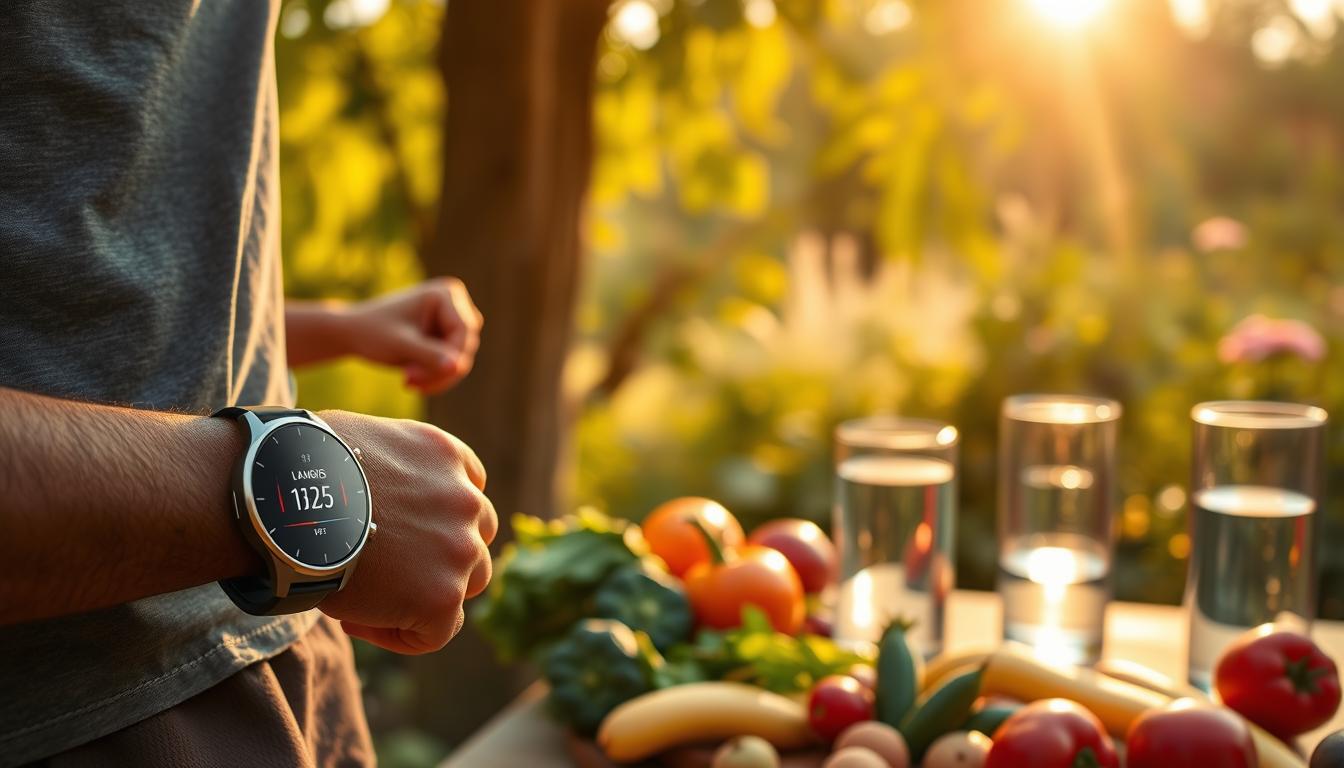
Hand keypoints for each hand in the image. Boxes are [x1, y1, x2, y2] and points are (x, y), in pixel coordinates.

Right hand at [315, 410, 497, 653]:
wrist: (284, 504)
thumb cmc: (297, 471)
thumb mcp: (357, 442)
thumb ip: (387, 469)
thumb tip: (368, 498)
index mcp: (445, 454)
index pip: (465, 493)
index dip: (435, 519)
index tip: (396, 536)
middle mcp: (464, 498)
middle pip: (472, 539)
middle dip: (436, 557)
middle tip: (386, 571)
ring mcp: (460, 548)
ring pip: (465, 585)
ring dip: (425, 594)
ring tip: (371, 600)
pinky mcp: (442, 596)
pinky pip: (436, 631)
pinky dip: (400, 635)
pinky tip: (355, 620)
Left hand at [344, 278, 482, 393]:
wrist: (352, 332)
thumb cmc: (372, 332)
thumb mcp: (401, 345)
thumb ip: (430, 355)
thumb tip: (458, 367)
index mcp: (446, 293)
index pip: (464, 333)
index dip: (448, 359)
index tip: (415, 377)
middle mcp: (455, 302)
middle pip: (465, 346)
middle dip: (439, 370)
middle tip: (409, 382)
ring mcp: (452, 318)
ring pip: (460, 358)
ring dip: (436, 376)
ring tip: (408, 382)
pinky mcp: (446, 334)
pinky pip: (452, 362)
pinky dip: (434, 375)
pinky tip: (412, 379)